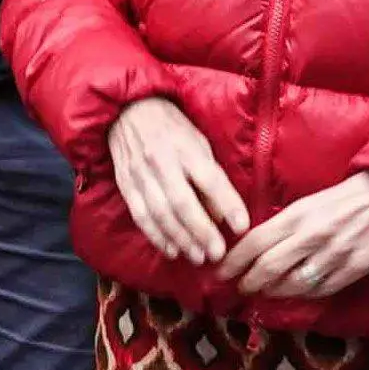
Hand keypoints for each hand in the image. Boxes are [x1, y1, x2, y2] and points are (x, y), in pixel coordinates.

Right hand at [109, 98, 249, 265]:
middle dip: (201, 231)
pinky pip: (141, 216)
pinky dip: (156, 236)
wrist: (128, 112)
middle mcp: (162, 161)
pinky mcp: (126, 185)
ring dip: (181, 239)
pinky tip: (172, 250)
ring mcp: (140, 174)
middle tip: (217, 253)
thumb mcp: (199, 142)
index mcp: (186, 148)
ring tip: (198, 257)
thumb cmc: (173, 128)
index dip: (227, 204)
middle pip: (183, 202)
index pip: (210, 179)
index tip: (242, 227)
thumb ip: (210, 175)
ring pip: (161, 213)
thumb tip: (221, 214)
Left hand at [222, 172, 368, 303]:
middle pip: (268, 268)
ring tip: (263, 292)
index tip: (221, 272)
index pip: (255, 243)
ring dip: (271, 292)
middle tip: (239, 287)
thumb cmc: (346, 197)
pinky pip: (318, 291)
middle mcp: (313, 237)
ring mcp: (333, 256)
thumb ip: (284, 225)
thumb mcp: (309, 202)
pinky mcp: (352, 271)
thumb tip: (256, 247)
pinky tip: (292, 293)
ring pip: (291, 285)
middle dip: (247, 282)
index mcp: (299, 215)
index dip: (234, 261)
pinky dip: (300, 295)